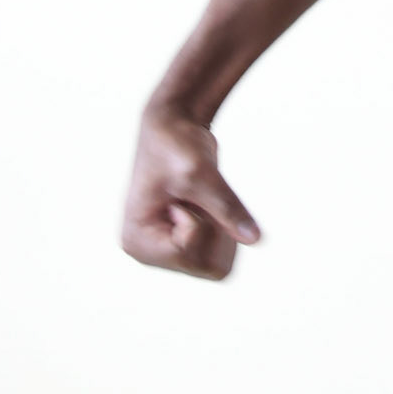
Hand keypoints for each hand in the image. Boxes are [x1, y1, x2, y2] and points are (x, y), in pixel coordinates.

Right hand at [122, 104, 260, 280]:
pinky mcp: (184, 241)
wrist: (174, 126)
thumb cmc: (176, 145)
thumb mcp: (200, 175)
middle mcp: (148, 253)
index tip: (182, 197)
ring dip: (220, 228)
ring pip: (218, 263)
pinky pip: (222, 251)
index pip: (189, 257)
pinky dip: (223, 226)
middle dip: (213, 231)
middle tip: (196, 200)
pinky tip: (205, 203)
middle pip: (207, 268)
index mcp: (137, 242)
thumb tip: (255, 240)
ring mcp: (167, 248)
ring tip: (198, 200)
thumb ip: (227, 208)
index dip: (199, 223)